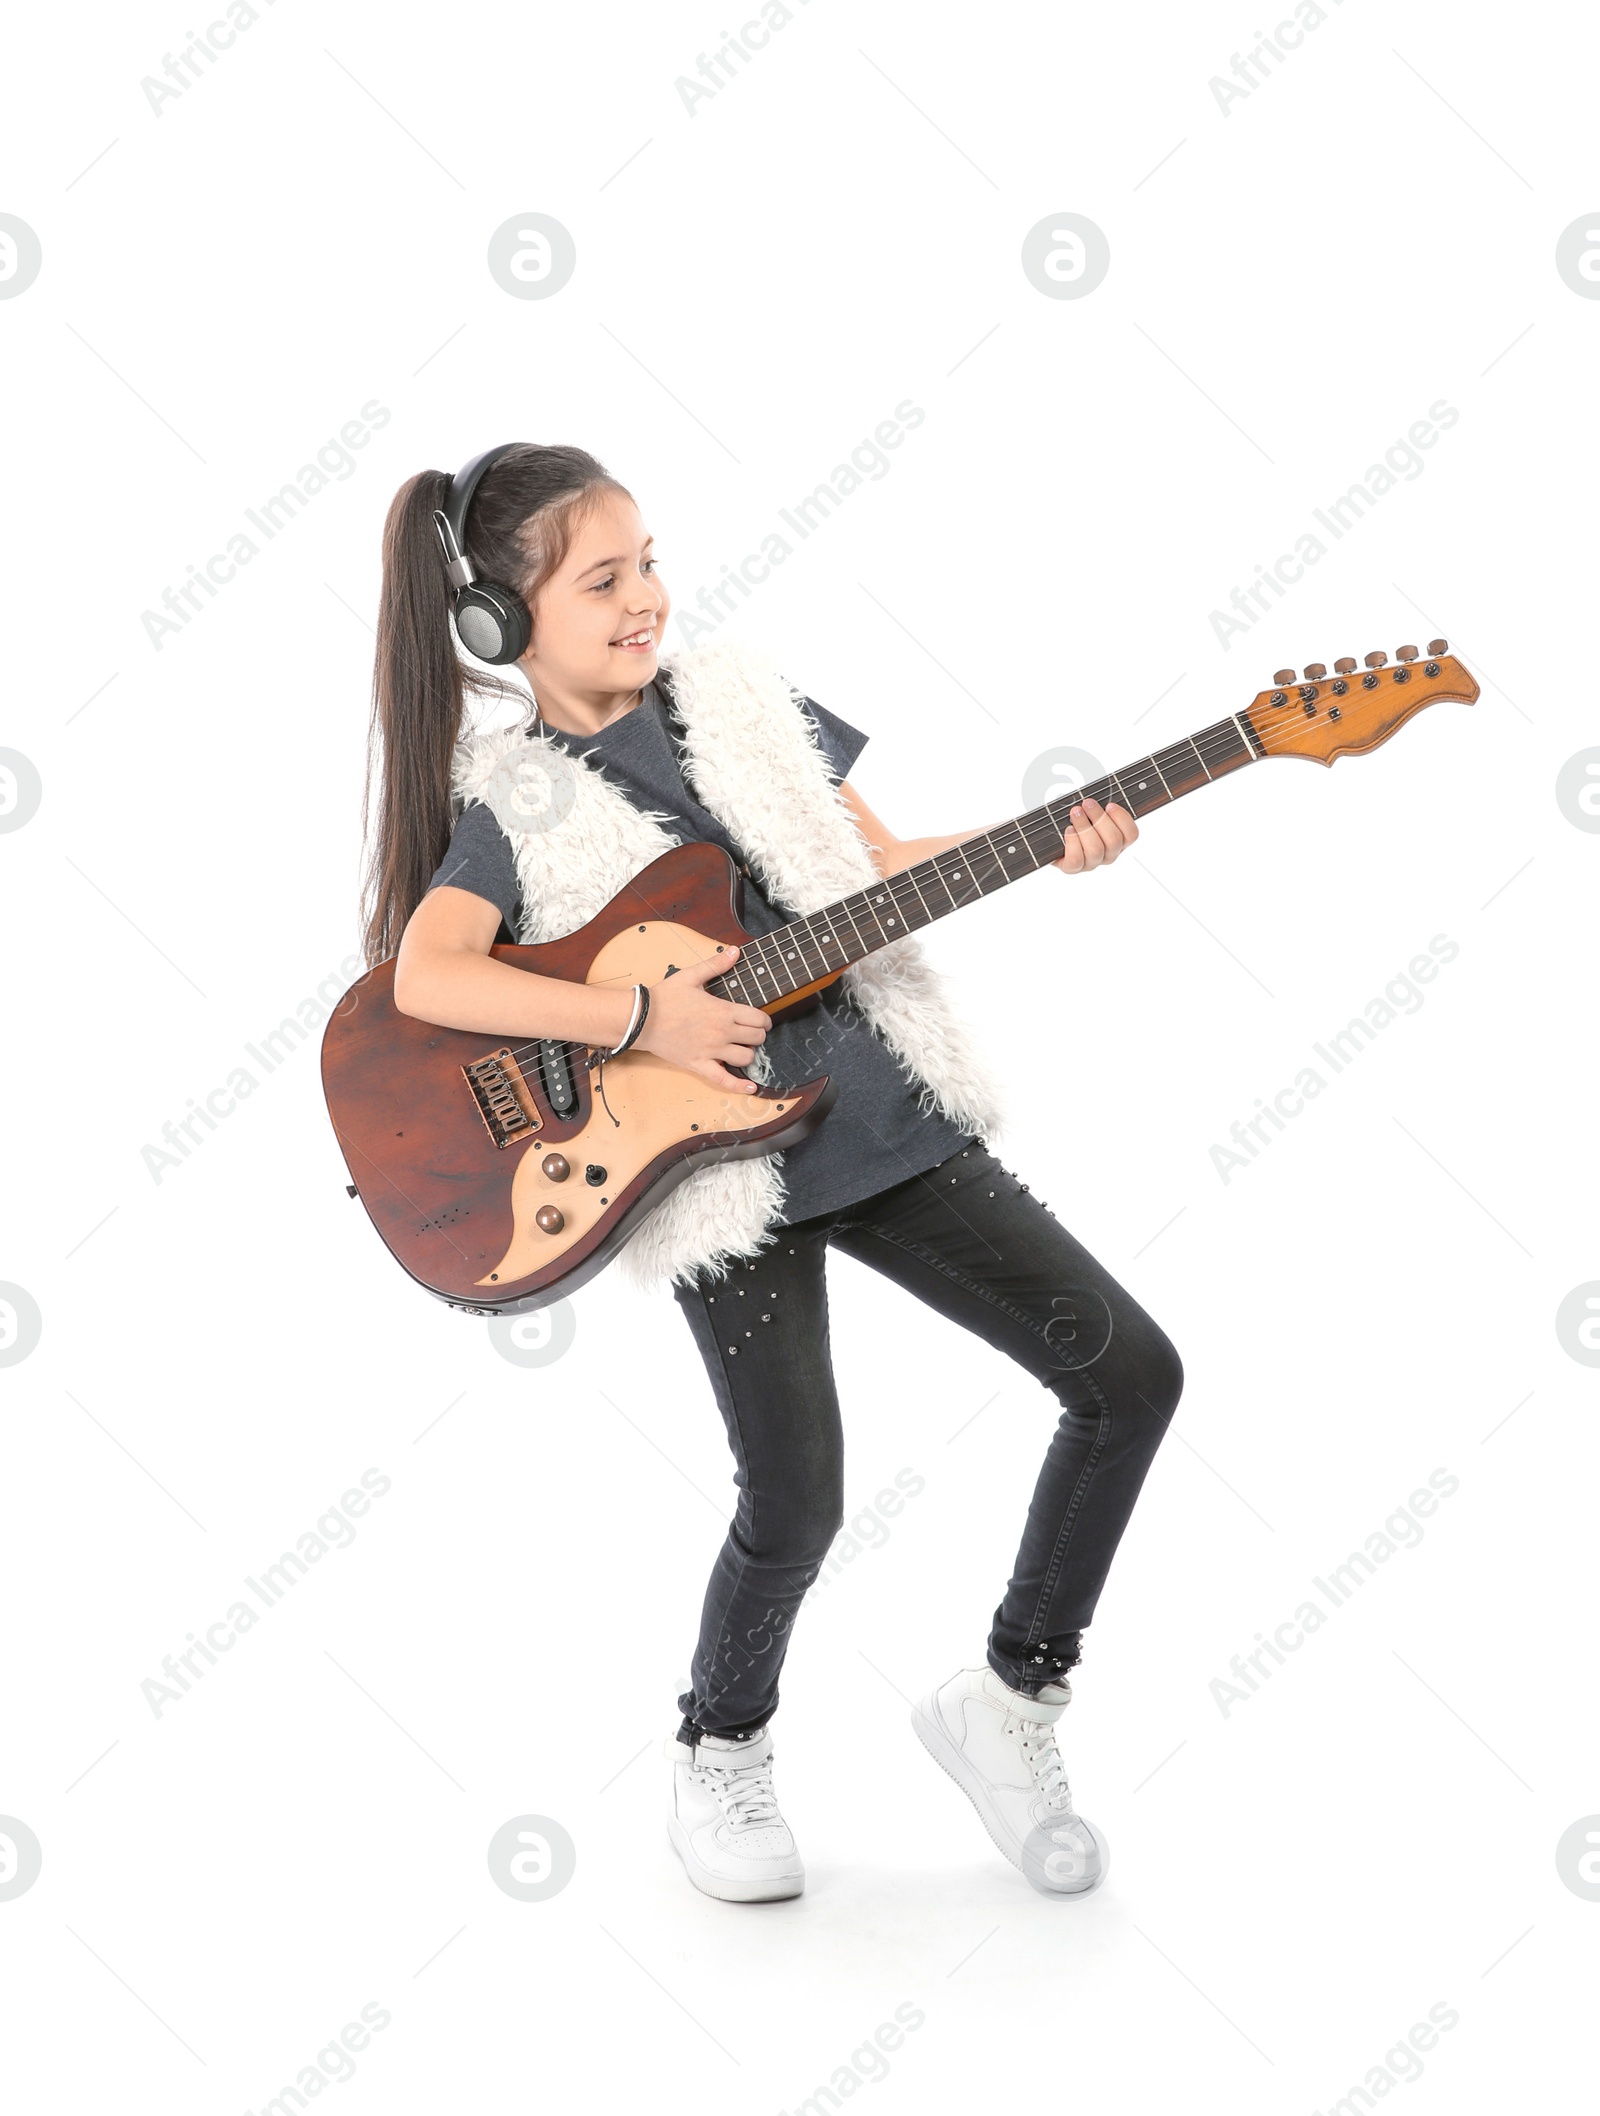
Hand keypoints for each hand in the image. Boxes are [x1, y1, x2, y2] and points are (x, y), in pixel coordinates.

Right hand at [632, 943, 771, 1094]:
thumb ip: (716, 964)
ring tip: (743, 1049)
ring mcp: (711, 1051)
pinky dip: (739, 1086)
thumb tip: (736, 951)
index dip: (764, 1020)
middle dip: (758, 1035)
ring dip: (749, 1054)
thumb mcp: (691, 976)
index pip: (758, 1018)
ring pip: (745, 1058)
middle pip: (756, 1039)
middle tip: (752, 1033)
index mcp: (723, 1011)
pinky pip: (723, 1080)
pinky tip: (751, 1088)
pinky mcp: (699, 1064)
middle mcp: (721, 1032)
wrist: (641, 1019)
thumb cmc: (664, 997)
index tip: (762, 1020)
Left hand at [1051, 795, 1136, 873]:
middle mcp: (1108, 854)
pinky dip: (1072, 842)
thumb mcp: (1093, 811)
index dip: (1122, 819)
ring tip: (1075, 813)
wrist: (1055, 840)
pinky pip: (1076, 859)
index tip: (1110, 805)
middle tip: (1087, 803)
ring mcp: (1092, 863)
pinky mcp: (1074, 868)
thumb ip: (1101, 805)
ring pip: (1096, 849)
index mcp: (1119, 841)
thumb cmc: (1078, 822)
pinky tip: (1068, 830)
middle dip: (1099, 818)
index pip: (1131, 835)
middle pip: (1114, 840)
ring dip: (1084, 827)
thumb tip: (1098, 796)